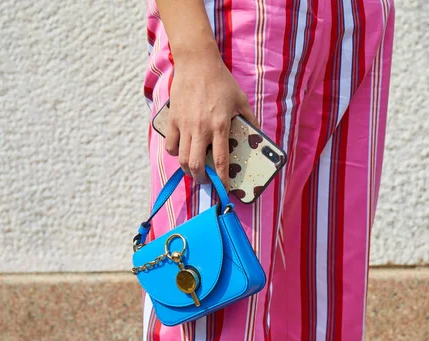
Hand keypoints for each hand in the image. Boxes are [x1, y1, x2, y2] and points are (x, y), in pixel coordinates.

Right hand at [165, 53, 257, 189]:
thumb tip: (257, 136)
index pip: (221, 161)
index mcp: (220, 125)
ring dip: (188, 170)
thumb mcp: (241, 100)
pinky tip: (182, 151)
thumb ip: (250, 120)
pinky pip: (171, 145)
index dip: (222, 179)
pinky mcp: (173, 119)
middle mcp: (201, 128)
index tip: (225, 189)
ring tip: (195, 170)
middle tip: (207, 180)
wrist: (197, 63)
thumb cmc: (222, 82)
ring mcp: (184, 125)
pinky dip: (175, 153)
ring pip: (181, 159)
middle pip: (196, 166)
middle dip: (202, 179)